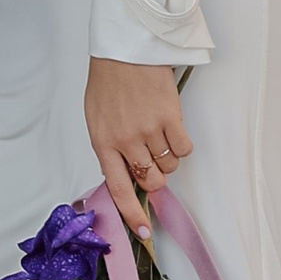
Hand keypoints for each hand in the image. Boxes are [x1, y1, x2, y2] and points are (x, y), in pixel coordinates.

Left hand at [86, 54, 192, 237]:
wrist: (125, 48)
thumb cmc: (108, 82)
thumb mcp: (97, 119)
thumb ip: (109, 148)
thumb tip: (125, 175)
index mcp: (104, 142)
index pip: (119, 189)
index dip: (132, 214)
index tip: (144, 231)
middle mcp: (126, 140)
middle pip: (151, 181)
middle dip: (154, 178)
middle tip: (152, 161)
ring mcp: (149, 129)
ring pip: (169, 166)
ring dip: (167, 158)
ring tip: (159, 134)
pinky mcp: (170, 117)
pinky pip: (184, 149)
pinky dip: (181, 145)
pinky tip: (173, 129)